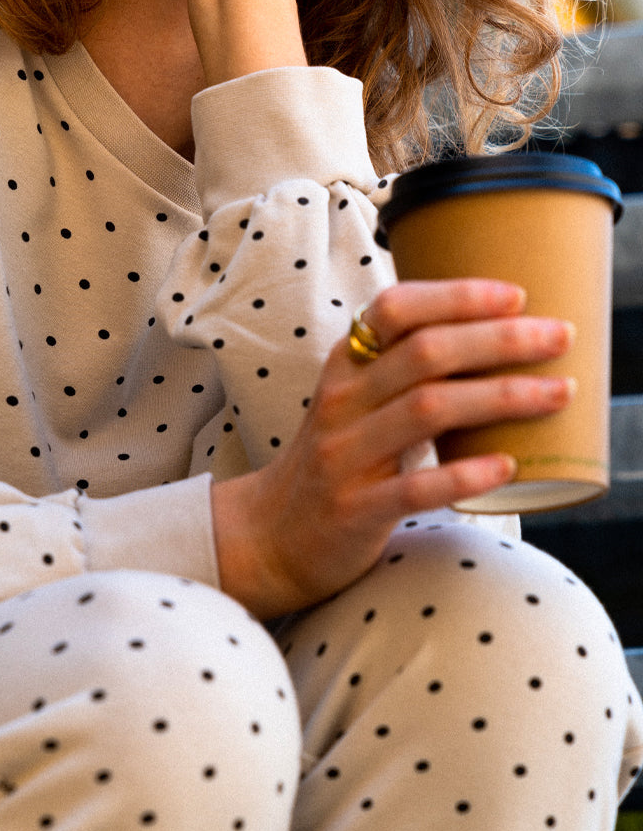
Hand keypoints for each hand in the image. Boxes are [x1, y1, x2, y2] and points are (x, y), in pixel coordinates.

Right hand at [211, 279, 575, 620]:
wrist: (272, 535)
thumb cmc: (336, 459)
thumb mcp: (357, 402)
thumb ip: (406, 372)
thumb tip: (500, 341)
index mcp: (345, 365)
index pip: (394, 309)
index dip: (456, 296)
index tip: (516, 295)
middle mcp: (341, 400)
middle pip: (425, 353)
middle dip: (499, 340)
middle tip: (558, 336)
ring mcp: (344, 454)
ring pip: (427, 410)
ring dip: (500, 396)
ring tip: (557, 392)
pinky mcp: (354, 509)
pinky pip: (414, 487)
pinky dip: (464, 473)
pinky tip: (507, 465)